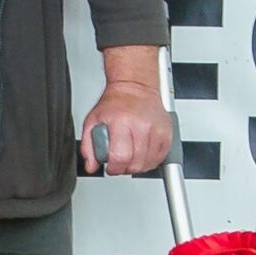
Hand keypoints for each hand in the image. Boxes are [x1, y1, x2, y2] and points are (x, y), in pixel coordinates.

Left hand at [79, 45, 172, 175]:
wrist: (135, 86)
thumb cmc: (115, 103)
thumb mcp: (93, 121)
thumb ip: (88, 146)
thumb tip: (91, 165)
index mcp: (122, 121)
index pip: (120, 157)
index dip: (114, 168)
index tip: (111, 167)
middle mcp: (142, 124)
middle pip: (136, 163)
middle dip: (125, 168)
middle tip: (120, 161)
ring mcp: (157, 128)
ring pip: (149, 163)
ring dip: (139, 166)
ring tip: (131, 156)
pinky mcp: (167, 132)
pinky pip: (161, 156)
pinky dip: (151, 160)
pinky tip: (143, 153)